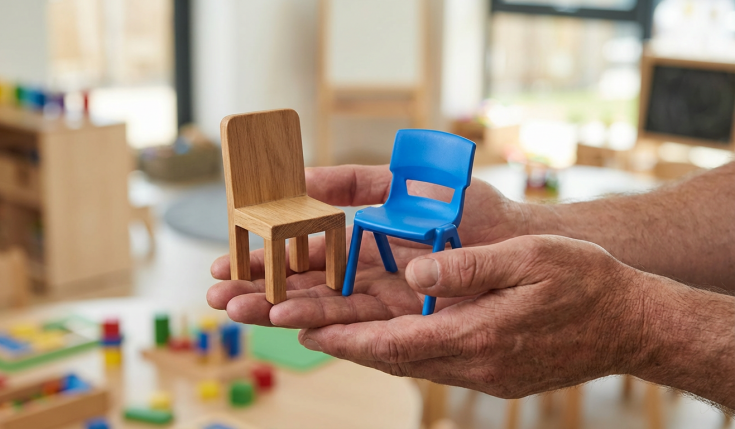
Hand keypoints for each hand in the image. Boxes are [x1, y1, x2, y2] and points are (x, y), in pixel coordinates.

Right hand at [207, 165, 530, 326]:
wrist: (522, 241)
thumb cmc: (471, 209)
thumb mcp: (406, 186)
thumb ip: (358, 182)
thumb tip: (305, 177)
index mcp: (361, 241)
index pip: (302, 251)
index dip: (265, 256)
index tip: (227, 260)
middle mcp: (366, 275)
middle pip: (304, 285)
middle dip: (260, 289)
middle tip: (216, 295)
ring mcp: (385, 300)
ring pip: (325, 308)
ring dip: (281, 310)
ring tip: (240, 312)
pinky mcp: (408, 320)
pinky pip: (364, 327)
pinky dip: (331, 329)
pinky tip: (297, 331)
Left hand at [297, 235, 650, 397]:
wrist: (631, 324)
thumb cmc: (586, 282)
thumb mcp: (532, 258)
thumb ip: (471, 266)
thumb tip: (416, 268)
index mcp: (480, 335)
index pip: (396, 342)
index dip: (346, 336)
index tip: (304, 330)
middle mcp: (475, 363)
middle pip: (390, 357)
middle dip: (338, 341)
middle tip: (292, 328)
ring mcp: (482, 372)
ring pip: (406, 361)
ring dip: (361, 345)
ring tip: (320, 329)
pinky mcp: (490, 370)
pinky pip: (429, 360)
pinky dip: (395, 347)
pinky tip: (377, 335)